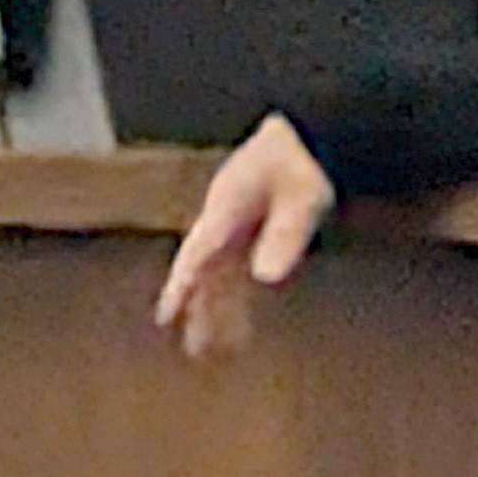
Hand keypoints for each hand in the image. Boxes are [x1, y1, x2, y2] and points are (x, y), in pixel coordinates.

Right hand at [152, 117, 342, 357]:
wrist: (311, 128)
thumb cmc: (305, 159)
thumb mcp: (303, 197)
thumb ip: (286, 235)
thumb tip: (265, 277)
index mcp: (226, 209)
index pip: (196, 255)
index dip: (181, 286)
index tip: (166, 315)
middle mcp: (223, 219)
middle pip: (204, 272)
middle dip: (199, 310)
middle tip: (194, 349)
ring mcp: (235, 222)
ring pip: (219, 273)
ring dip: (216, 308)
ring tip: (212, 345)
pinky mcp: (250, 224)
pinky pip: (235, 267)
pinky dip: (233, 293)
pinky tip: (238, 314)